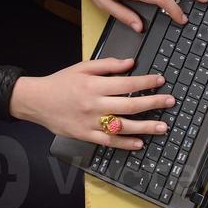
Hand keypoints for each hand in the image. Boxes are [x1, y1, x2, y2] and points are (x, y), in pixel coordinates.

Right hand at [9, 58, 175, 147]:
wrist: (36, 101)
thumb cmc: (60, 82)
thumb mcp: (83, 67)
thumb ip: (108, 65)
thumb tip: (131, 63)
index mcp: (94, 85)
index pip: (127, 84)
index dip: (146, 83)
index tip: (160, 81)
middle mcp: (94, 105)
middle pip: (130, 106)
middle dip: (153, 104)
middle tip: (170, 102)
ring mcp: (90, 123)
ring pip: (123, 126)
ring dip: (146, 127)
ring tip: (163, 127)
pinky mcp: (85, 135)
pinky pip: (109, 141)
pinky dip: (125, 143)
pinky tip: (139, 143)